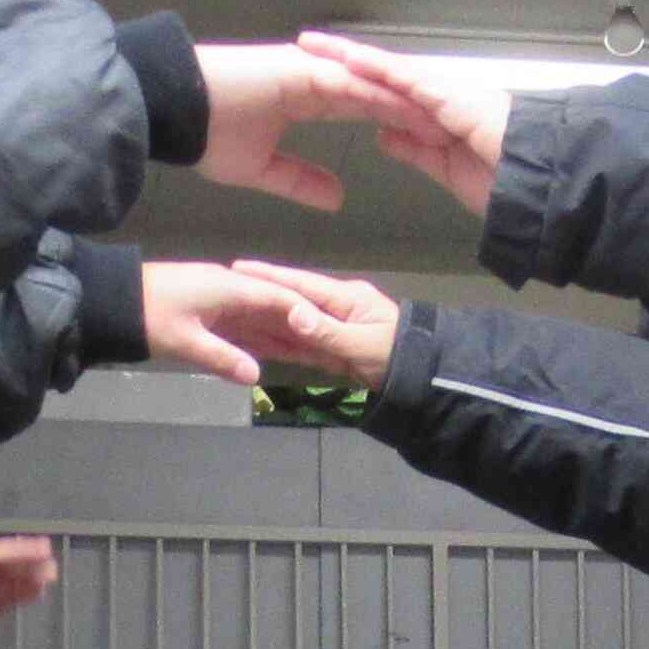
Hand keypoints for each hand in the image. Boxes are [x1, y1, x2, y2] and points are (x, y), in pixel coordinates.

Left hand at [0, 535, 57, 648]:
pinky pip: (9, 598)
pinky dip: (24, 593)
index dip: (11, 551)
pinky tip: (40, 592)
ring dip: (29, 575)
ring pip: (9, 579)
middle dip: (25, 559)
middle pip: (1, 564)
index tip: (34, 549)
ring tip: (51, 574)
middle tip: (49, 558)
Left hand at [140, 258, 358, 386]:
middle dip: (299, 327)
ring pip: (258, 319)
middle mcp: (230, 289)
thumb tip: (256, 375)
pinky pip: (240, 326)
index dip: (305, 313)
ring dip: (282, 335)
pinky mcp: (206, 312)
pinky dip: (257, 339)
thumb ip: (222, 358)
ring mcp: (218, 300)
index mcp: (230, 288)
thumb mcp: (185, 341)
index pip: (278, 298)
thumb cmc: (148, 316)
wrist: (112, 302)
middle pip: (273, 308)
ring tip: (310, 352)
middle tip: (328, 345)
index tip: (331, 328)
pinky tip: (274, 352)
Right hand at [189, 42, 424, 210]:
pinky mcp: (303, 71)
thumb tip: (336, 198)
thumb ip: (302, 181)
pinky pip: (349, 85)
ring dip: (404, 104)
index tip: (425, 140)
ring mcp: (311, 70)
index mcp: (308, 98)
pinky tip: (405, 109)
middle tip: (450, 127)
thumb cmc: (208, 137)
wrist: (177, 112)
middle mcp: (316, 79)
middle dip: (412, 111)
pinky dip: (377, 97)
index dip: (395, 123)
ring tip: (439, 120)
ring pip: (369, 87)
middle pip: (376, 94)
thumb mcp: (263, 170)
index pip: (363, 109)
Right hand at [227, 263, 405, 388]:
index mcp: (346, 298)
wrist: (421, 379)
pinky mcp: (334, 350)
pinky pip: (303, 346)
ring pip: (294, 324)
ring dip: (266, 321)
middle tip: (227, 288)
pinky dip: (281, 344)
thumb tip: (294, 315)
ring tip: (234, 316)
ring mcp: (335, 329)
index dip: (270, 276)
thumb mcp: (363, 346)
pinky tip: (259, 343)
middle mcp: (337, 308)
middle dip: (262, 295)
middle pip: (293, 301)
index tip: (240, 268)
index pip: (301, 284)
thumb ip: (327, 332)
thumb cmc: (397, 357)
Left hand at [296, 34, 514, 213]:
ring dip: (355, 56)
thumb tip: (383, 134)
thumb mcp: (444, 168)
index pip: (383, 90)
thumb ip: (413, 149)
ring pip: (392, 69)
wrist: (540, 186)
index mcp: (434, 114)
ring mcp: (447, 94)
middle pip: (382, 71)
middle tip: (306, 43)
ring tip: (318, 45)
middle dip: (343, 57)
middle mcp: (438, 96)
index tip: (315, 73)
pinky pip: (412, 81)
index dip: (349, 79)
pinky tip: (356, 62)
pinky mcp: (455, 99)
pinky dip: (383, 71)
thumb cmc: (504, 182)